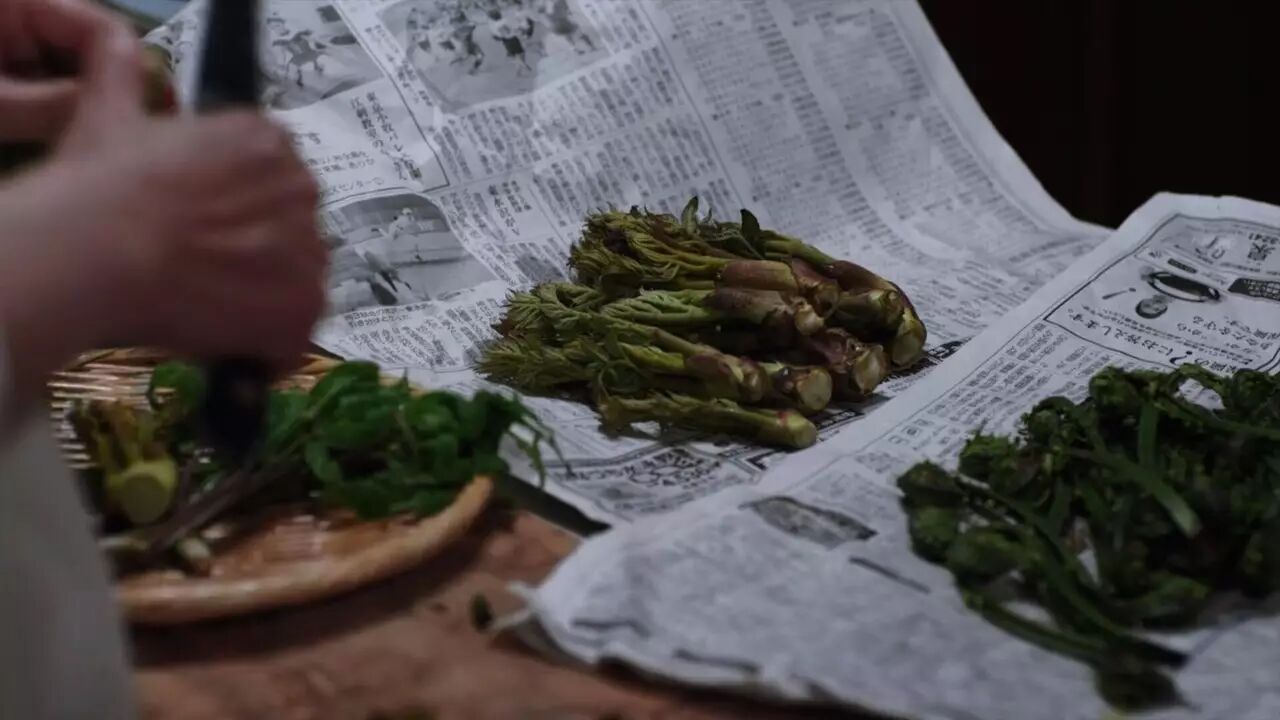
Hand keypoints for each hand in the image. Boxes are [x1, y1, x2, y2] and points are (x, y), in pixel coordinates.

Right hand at [0, 21, 325, 407]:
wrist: (97, 252)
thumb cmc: (100, 188)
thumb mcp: (113, 112)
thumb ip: (128, 72)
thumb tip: (119, 39)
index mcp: (266, 139)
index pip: (274, 182)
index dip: (240, 215)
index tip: (205, 233)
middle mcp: (302, 188)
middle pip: (292, 232)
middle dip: (258, 256)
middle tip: (202, 274)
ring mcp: (308, 250)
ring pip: (295, 283)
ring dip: (262, 302)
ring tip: (207, 310)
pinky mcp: (303, 308)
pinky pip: (293, 336)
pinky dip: (264, 350)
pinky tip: (226, 345)